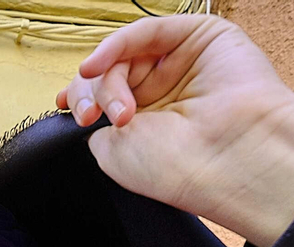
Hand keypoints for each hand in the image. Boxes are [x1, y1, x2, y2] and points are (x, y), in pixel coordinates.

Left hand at [55, 15, 293, 246]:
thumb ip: (96, 121)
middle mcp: (166, 89)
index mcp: (151, 119)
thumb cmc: (179, 167)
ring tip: (119, 113)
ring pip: (124, 53)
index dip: (79, 95)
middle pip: (109, 71)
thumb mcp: (113, 152)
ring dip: (107, 80)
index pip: (104, 95)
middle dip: (90, 93)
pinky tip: (96, 65)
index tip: (62, 107)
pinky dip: (115, 45)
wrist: (230, 161)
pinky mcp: (202, 36)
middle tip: (90, 118)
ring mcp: (183, 62)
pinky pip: (146, 31)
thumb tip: (86, 102)